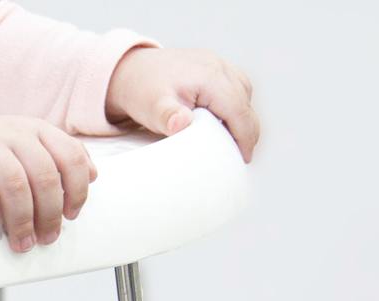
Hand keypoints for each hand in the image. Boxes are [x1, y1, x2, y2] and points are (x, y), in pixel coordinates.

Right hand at [0, 116, 95, 252]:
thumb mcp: (28, 146)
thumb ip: (59, 156)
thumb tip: (94, 176)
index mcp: (35, 129)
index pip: (70, 157)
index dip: (77, 190)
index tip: (71, 216)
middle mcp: (12, 132)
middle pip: (43, 175)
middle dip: (49, 214)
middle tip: (45, 238)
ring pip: (13, 184)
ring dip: (21, 220)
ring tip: (21, 242)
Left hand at [106, 47, 260, 162]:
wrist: (131, 70)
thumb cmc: (142, 91)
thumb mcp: (151, 107)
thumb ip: (167, 116)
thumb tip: (182, 123)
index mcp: (210, 77)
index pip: (239, 110)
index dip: (245, 136)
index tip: (244, 158)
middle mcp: (219, 67)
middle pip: (245, 103)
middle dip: (247, 131)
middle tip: (239, 156)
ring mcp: (219, 64)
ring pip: (244, 94)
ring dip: (243, 118)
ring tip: (233, 142)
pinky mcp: (215, 66)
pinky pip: (236, 87)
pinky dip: (236, 106)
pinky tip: (225, 123)